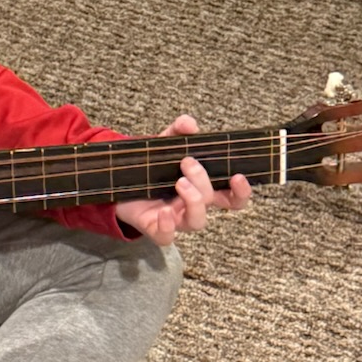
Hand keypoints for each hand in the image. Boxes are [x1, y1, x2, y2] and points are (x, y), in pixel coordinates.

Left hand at [114, 116, 251, 245]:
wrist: (119, 182)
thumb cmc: (151, 167)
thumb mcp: (165, 145)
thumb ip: (178, 131)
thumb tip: (189, 124)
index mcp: (202, 188)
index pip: (233, 197)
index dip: (241, 192)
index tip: (237, 176)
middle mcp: (192, 206)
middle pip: (212, 201)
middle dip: (204, 181)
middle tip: (187, 162)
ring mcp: (176, 219)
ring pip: (197, 222)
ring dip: (193, 201)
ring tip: (179, 182)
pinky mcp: (156, 229)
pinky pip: (167, 237)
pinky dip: (168, 226)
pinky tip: (164, 212)